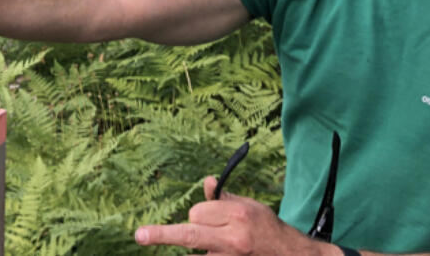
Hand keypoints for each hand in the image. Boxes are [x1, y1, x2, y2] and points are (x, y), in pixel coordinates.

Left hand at [134, 177, 328, 255]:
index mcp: (237, 216)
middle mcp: (232, 239)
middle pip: (190, 233)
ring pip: (196, 249)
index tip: (206, 216)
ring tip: (215, 243)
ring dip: (200, 245)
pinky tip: (213, 250)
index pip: (198, 213)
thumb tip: (207, 181)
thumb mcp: (248, 206)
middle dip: (162, 234)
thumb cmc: (266, 228)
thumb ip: (223, 198)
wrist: (289, 255)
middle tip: (140, 235)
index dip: (198, 214)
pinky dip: (205, 253)